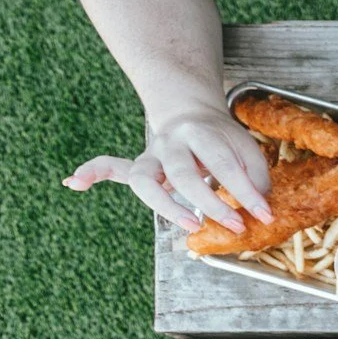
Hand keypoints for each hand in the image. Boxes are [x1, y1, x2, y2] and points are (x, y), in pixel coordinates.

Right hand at [64, 105, 271, 234]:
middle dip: (209, 202)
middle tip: (233, 223)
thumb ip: (254, 176)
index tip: (262, 215)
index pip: (225, 164)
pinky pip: (110, 166)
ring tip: (188, 224)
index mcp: (203, 132)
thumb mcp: (247, 150)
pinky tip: (74, 182)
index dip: (247, 193)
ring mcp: (152, 154)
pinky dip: (91, 173)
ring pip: (145, 178)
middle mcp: (171, 142)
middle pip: (183, 174)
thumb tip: (259, 208)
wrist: (192, 114)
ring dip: (164, 205)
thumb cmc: (222, 140)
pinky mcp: (139, 166)